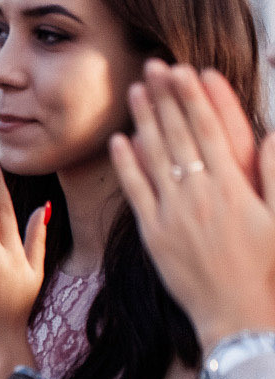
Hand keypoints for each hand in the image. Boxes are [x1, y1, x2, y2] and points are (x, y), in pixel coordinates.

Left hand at [111, 61, 274, 348]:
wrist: (236, 313)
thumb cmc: (266, 266)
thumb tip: (270, 133)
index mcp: (234, 188)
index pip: (211, 130)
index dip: (196, 97)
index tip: (185, 70)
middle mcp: (201, 195)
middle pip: (180, 135)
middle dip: (166, 97)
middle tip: (153, 65)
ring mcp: (174, 214)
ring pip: (155, 158)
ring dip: (144, 121)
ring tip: (134, 91)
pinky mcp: (154, 234)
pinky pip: (137, 193)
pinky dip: (127, 165)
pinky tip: (119, 141)